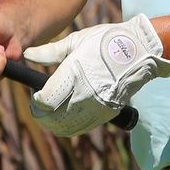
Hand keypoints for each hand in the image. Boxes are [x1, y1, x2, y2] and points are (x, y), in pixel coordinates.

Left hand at [23, 14, 169, 136]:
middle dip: (40, 114)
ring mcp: (97, 106)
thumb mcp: (77, 40)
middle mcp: (85, 93)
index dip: (36, 101)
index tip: (35, 94)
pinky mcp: (107, 113)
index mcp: (75, 73)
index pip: (46, 100)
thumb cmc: (107, 41)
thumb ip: (51, 52)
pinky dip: (69, 127)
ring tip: (49, 113)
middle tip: (38, 105)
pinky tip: (65, 118)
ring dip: (53, 123)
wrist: (141, 51)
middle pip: (52, 117)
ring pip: (66, 127)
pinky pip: (82, 128)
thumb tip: (28, 55)